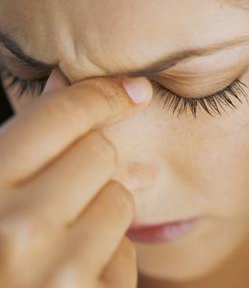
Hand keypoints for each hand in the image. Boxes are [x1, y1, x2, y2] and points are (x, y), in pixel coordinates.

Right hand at [0, 69, 152, 287]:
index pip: (60, 115)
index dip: (103, 94)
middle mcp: (16, 229)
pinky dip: (109, 256)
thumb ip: (25, 140)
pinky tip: (76, 274)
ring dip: (103, 213)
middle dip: (93, 166)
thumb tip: (64, 79)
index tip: (134, 90)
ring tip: (66, 238)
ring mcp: (58, 273)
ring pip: (121, 199)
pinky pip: (127, 251)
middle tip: (68, 192)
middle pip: (100, 152)